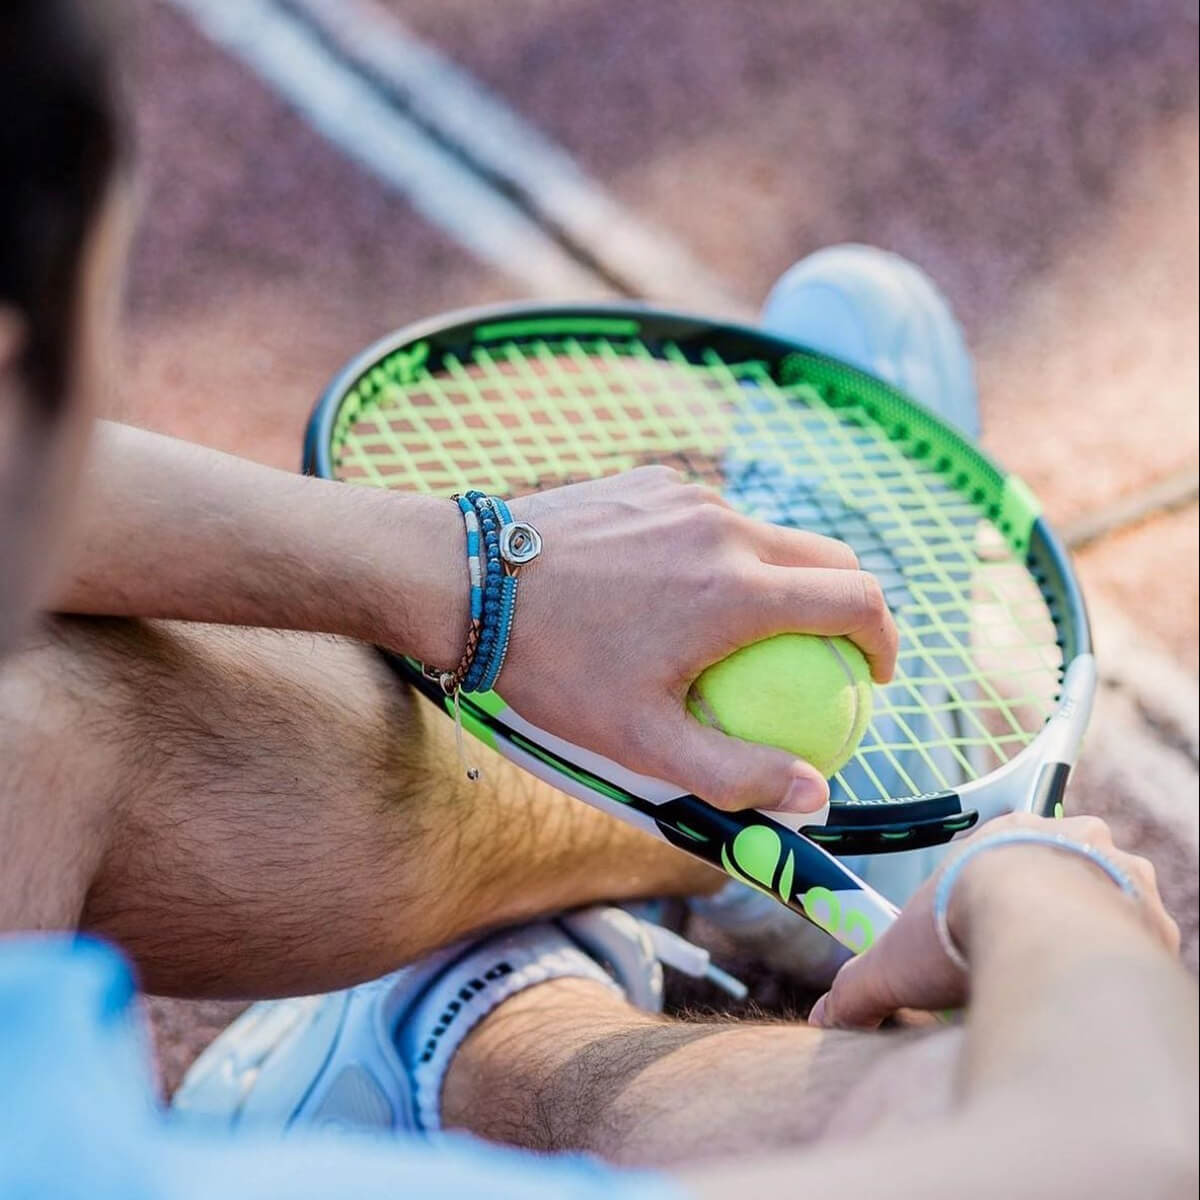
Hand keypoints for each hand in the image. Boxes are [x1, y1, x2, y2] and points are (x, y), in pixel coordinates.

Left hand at [430, 467, 897, 812]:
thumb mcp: (643, 741)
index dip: (886, 639)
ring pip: (769, 532)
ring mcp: (686, 496)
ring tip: (752, 626)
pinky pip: (710, 516)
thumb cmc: (554, 668)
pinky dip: (724, 552)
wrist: (468, 581)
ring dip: (784, 576)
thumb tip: (813, 795)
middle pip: (829, 555)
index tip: (874, 676)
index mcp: (740, 589)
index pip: (858, 600)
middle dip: (851, 602)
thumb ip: (736, 773)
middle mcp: (725, 528)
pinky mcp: (650, 482)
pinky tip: (678, 591)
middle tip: (832, 652)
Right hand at [808, 813, 1179, 1028]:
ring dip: (1092, 928)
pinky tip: (1096, 986)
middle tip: (1027, 950)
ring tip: (1064, 974)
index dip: (994, 893)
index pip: (1005, 856)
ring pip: (1110, 897)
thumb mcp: (894, 962)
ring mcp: (1119, 872)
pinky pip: (1143, 934)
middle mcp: (1070, 838)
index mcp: (1006, 831)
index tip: (985, 927)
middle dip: (1049, 905)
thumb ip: (858, 989)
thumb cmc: (960, 930)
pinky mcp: (1153, 913)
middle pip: (1063, 869)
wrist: (1040, 936)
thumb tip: (823, 1020)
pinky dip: (1124, 958)